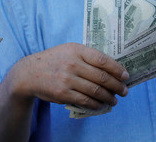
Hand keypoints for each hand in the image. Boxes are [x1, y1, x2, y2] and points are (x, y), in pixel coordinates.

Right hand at [6, 43, 127, 110]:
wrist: (29, 73)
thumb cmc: (54, 60)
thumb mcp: (69, 50)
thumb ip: (87, 56)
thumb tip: (112, 67)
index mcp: (77, 50)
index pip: (103, 60)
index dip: (117, 69)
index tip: (126, 76)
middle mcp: (73, 64)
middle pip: (102, 77)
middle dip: (117, 86)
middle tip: (124, 91)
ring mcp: (68, 79)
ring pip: (96, 91)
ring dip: (109, 97)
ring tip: (115, 100)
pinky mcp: (63, 94)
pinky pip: (85, 101)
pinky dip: (96, 104)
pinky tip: (101, 105)